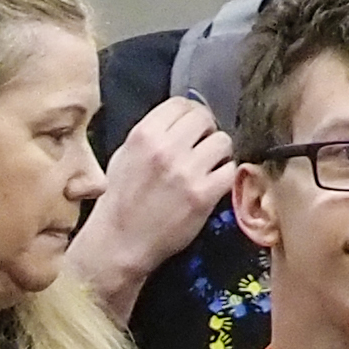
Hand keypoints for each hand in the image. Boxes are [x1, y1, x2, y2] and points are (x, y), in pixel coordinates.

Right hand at [65, 96, 232, 310]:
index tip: (191, 128)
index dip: (190, 114)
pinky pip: (230, 170)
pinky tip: (212, 184)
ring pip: (223, 141)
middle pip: (205, 118)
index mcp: (143, 135)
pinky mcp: (203, 195)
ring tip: (207, 168)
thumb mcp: (124, 157)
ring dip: (218, 153)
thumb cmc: (119, 201)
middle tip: (201, 148)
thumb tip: (182, 120)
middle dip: (206, 131)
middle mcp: (166, 149)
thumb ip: (152, 136)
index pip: (181, 103)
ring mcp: (187, 172)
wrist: (119, 244)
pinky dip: (224, 176)